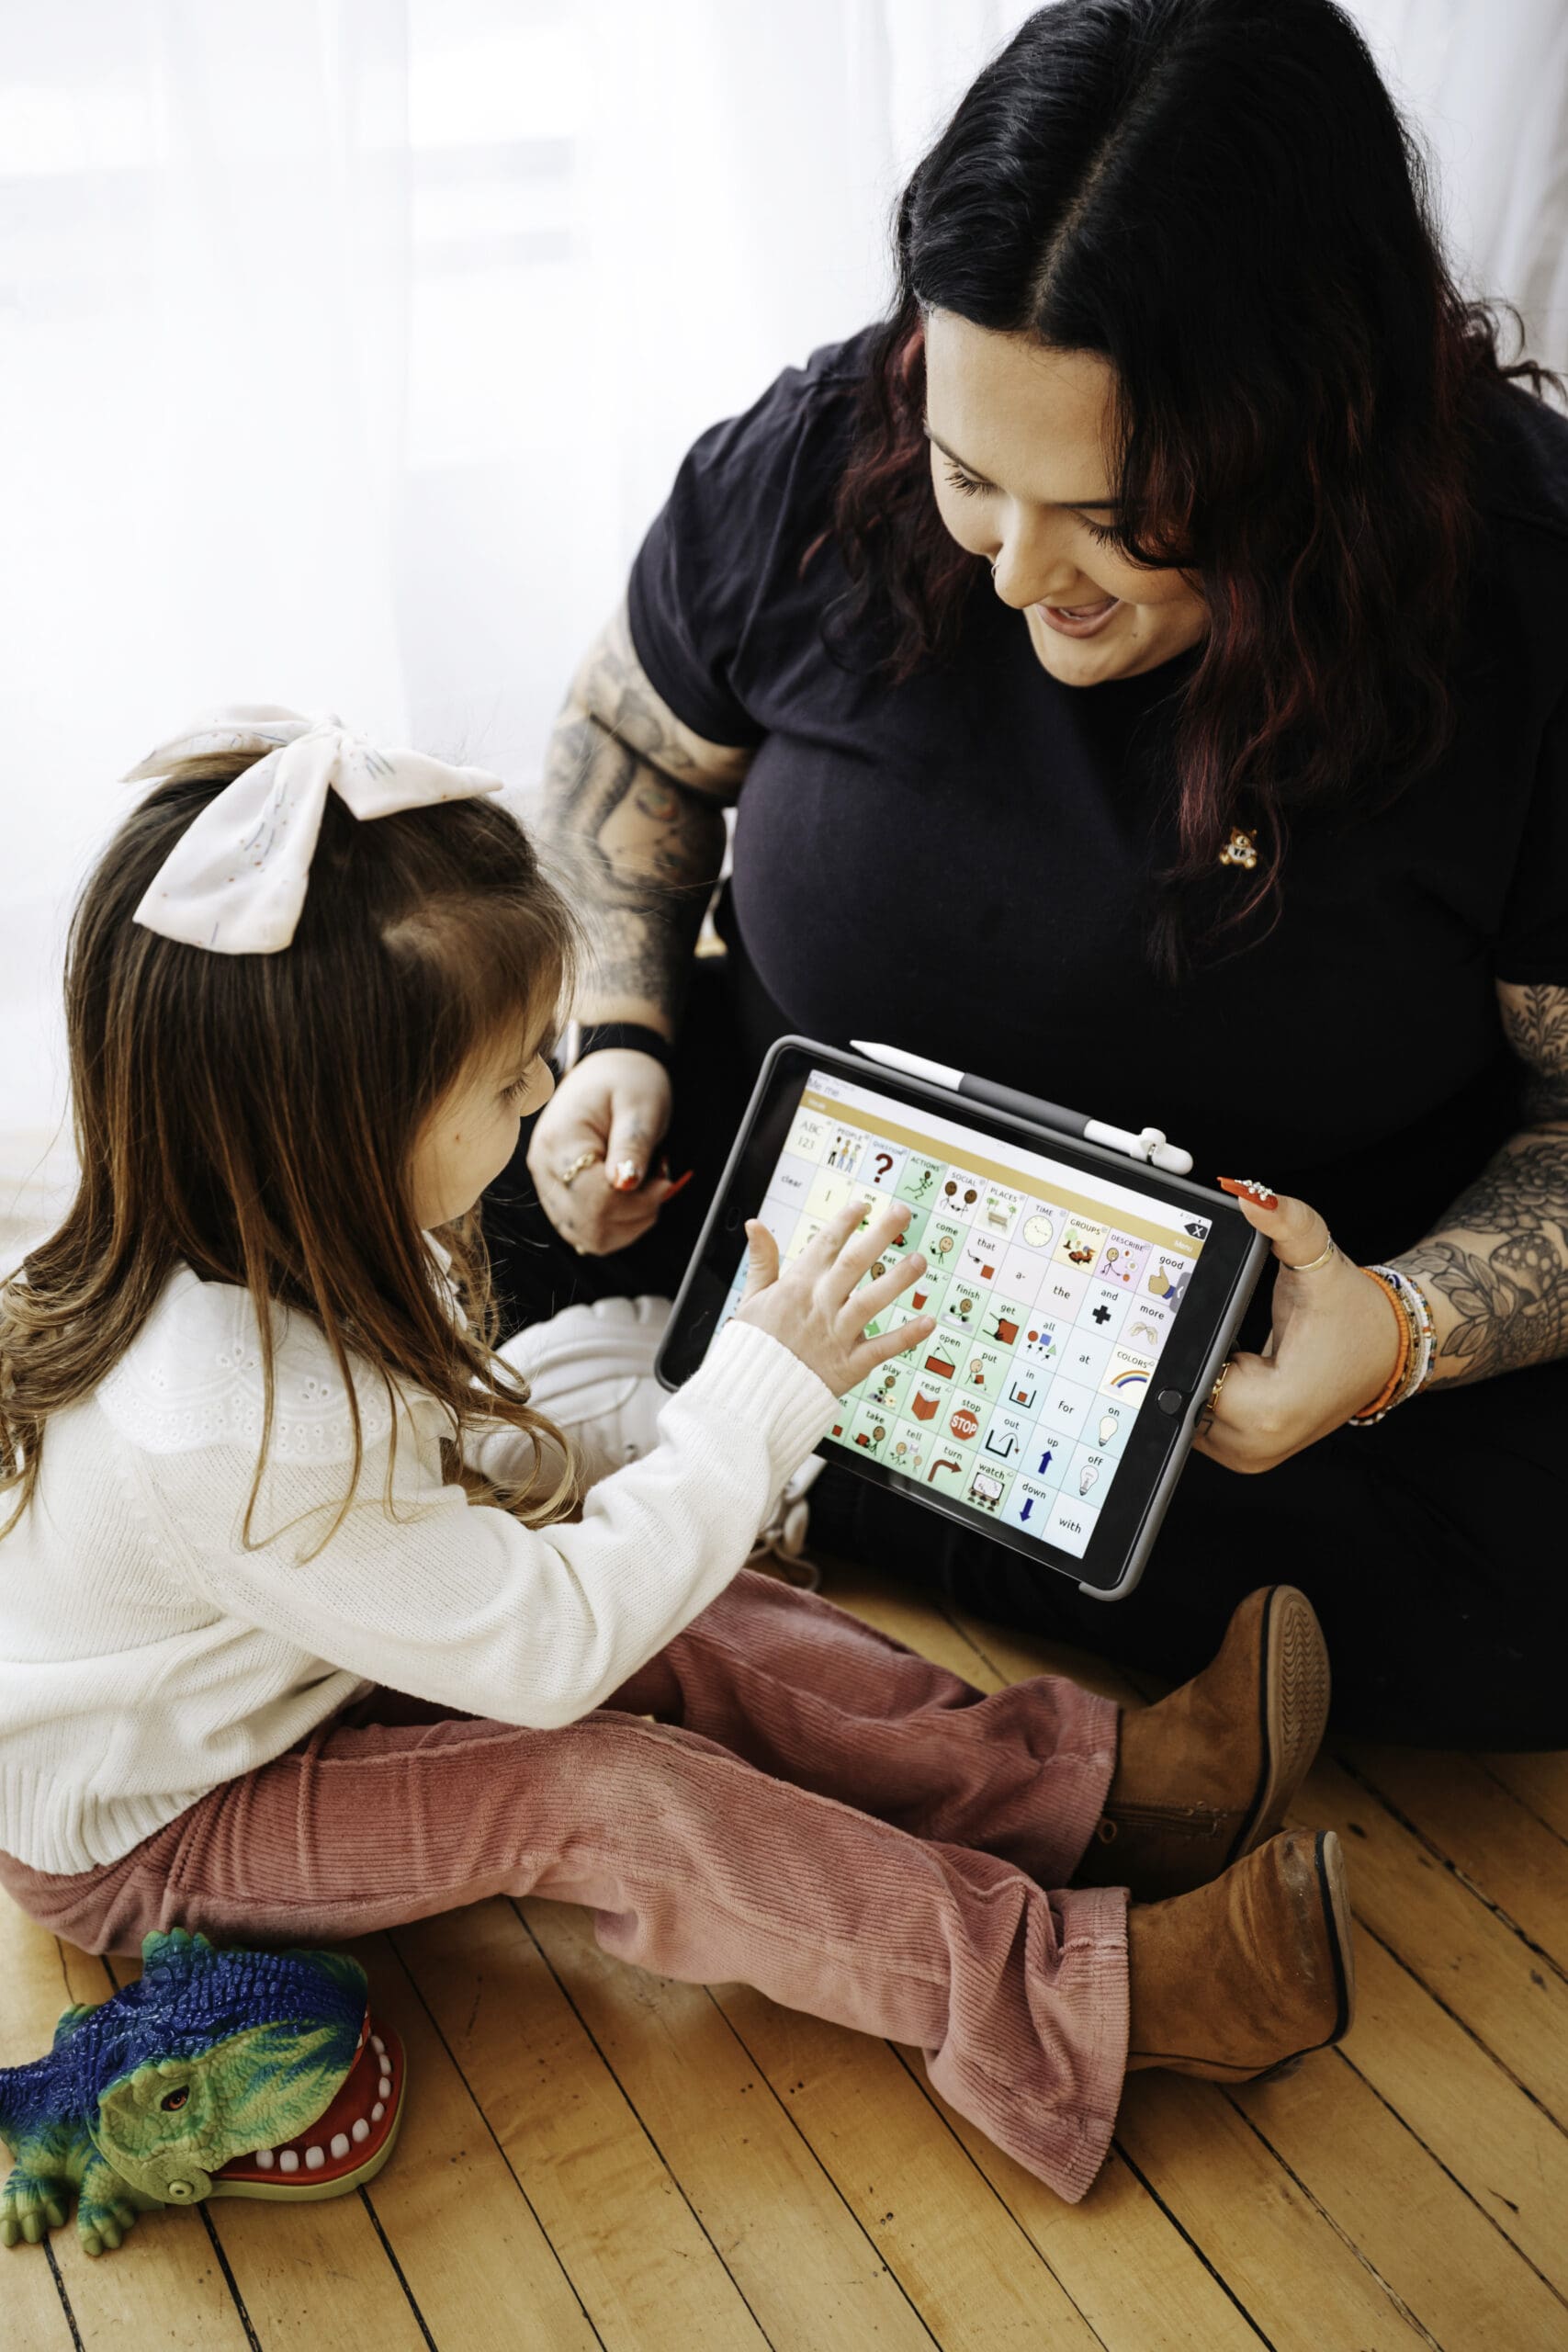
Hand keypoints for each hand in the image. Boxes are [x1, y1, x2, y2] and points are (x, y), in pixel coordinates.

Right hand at [527, 1050, 676, 1254]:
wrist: (610, 1069)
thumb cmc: (628, 1080)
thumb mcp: (640, 1105)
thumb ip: (633, 1144)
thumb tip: (625, 1185)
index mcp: (561, 1141)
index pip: (593, 1199)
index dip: (637, 1201)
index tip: (662, 1179)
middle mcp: (544, 1167)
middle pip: (588, 1225)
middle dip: (635, 1214)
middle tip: (657, 1181)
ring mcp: (548, 1183)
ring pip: (587, 1237)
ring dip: (627, 1223)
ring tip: (644, 1186)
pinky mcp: (559, 1194)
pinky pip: (586, 1231)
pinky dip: (616, 1224)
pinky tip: (631, 1197)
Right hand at [736, 1197, 935, 1395]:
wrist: (753, 1395)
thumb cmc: (755, 1346)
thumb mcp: (752, 1300)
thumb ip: (761, 1261)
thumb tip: (755, 1224)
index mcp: (796, 1287)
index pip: (825, 1244)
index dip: (845, 1222)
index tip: (864, 1205)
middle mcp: (820, 1306)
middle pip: (854, 1263)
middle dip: (880, 1235)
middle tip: (903, 1212)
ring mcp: (836, 1336)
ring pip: (871, 1302)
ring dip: (898, 1280)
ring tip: (920, 1260)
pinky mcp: (849, 1365)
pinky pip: (882, 1349)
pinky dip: (906, 1336)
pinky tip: (929, 1322)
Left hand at [1193, 1185, 1402, 1472]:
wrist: (1387, 1350)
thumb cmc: (1354, 1312)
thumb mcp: (1320, 1261)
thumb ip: (1286, 1224)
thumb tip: (1249, 1196)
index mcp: (1271, 1409)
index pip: (1184, 1376)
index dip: (1177, 1339)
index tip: (1171, 1310)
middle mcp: (1256, 1445)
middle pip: (1177, 1392)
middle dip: (1177, 1352)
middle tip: (1184, 1314)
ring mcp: (1250, 1455)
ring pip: (1182, 1405)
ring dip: (1187, 1369)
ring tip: (1217, 1332)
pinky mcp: (1246, 1451)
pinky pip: (1197, 1414)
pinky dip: (1199, 1384)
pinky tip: (1219, 1351)